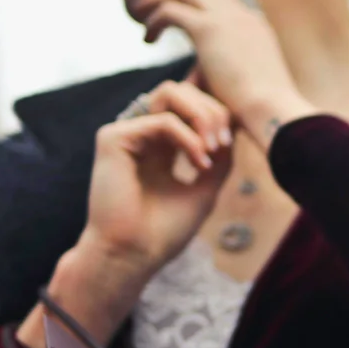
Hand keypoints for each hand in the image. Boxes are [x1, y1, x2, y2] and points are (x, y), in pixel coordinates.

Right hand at [15, 80, 231, 347]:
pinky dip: (189, 138)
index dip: (216, 113)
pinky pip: (163, 120)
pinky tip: (200, 162)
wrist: (134, 256)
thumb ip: (219, 157)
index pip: (189, 107)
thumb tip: (234, 126)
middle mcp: (142, 135)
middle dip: (212, 110)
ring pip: (169, 93)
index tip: (230, 143)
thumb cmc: (164, 232)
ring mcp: (126, 134)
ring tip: (215, 148)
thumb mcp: (205, 189)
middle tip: (224, 143)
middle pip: (180, 91)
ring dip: (202, 116)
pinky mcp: (113, 139)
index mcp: (161, 147)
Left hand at [135, 0, 315, 142]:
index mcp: (258, 25)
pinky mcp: (208, 29)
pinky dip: (155, 21)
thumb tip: (196, 76)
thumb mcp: (247, 83)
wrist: (272, 110)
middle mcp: (244, 15)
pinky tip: (148, 38)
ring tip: (141, 14)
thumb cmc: (263, 111)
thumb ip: (223, 71)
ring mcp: (228, 18)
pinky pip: (171, 11)